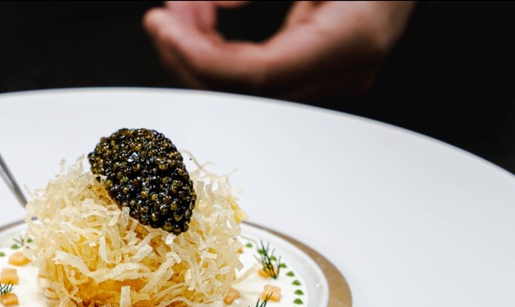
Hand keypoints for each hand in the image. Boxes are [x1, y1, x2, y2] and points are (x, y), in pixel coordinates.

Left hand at [143, 1, 416, 101]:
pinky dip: (219, 49)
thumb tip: (214, 5)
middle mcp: (343, 69)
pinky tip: (200, 21)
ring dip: (200, 51)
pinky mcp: (316, 66)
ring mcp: (330, 73)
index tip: (164, 28)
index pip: (259, 76)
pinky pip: (255, 72)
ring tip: (177, 11)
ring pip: (245, 86)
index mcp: (353, 40)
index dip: (201, 57)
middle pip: (246, 90)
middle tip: (161, 18)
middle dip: (190, 54)